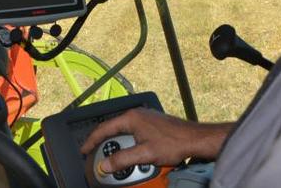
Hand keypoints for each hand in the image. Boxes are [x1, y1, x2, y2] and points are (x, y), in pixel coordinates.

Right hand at [80, 108, 231, 172]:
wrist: (195, 139)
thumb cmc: (174, 143)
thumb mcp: (145, 154)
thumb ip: (123, 159)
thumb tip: (106, 165)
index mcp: (131, 118)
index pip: (104, 128)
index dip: (92, 140)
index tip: (85, 149)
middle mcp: (136, 114)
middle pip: (112, 128)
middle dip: (103, 142)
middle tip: (96, 153)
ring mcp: (145, 118)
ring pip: (123, 130)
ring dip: (117, 143)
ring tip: (113, 155)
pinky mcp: (152, 123)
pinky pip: (133, 131)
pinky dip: (128, 141)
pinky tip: (131, 151)